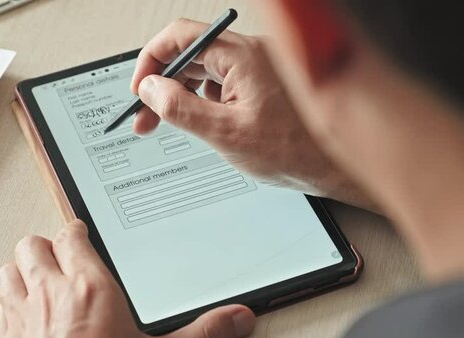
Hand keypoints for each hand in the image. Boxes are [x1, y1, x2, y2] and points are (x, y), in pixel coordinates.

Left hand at [0, 220, 254, 337]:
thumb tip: (236, 319)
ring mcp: (23, 318)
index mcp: (89, 288)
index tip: (82, 233)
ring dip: (21, 271)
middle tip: (59, 254)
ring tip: (37, 277)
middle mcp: (50, 295)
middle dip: (44, 246)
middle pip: (31, 245)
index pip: (71, 237)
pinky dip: (9, 305)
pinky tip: (23, 316)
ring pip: (8, 271)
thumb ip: (204, 335)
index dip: (75, 231)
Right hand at [131, 19, 374, 210]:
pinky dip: (204, 99)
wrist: (334, 163)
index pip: (181, 37)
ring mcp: (258, 66)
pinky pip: (222, 82)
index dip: (152, 61)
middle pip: (190, 54)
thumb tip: (151, 89)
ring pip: (204, 70)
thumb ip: (181, 108)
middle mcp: (251, 53)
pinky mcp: (262, 81)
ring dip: (182, 93)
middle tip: (145, 115)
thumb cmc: (295, 149)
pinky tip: (204, 122)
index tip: (141, 89)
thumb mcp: (225, 134)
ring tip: (171, 123)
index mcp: (243, 56)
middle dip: (163, 84)